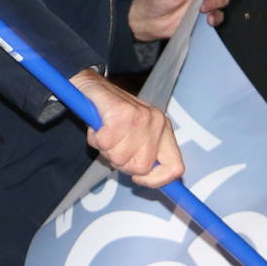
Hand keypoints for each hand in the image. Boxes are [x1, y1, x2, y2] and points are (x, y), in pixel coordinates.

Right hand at [70, 69, 183, 188]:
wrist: (91, 85)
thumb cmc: (112, 114)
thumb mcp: (134, 134)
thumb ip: (145, 155)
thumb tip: (148, 180)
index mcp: (163, 128)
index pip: (175, 167)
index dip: (156, 180)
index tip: (138, 179)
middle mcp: (156, 122)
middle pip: (141, 167)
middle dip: (120, 161)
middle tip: (112, 144)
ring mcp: (140, 117)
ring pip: (120, 157)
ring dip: (105, 149)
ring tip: (104, 132)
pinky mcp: (121, 114)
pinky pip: (104, 143)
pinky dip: (95, 139)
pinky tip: (97, 126)